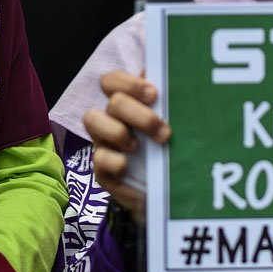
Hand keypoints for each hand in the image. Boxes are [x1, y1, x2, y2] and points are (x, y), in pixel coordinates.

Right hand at [82, 70, 171, 223]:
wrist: (164, 190)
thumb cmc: (168, 150)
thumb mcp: (172, 127)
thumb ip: (170, 107)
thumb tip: (179, 84)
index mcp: (127, 104)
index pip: (113, 81)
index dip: (130, 84)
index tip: (154, 94)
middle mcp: (111, 119)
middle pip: (113, 102)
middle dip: (140, 115)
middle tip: (163, 132)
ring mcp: (104, 143)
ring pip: (93, 120)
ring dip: (119, 131)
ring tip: (138, 147)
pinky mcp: (102, 170)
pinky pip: (98, 158)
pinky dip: (114, 161)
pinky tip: (127, 165)